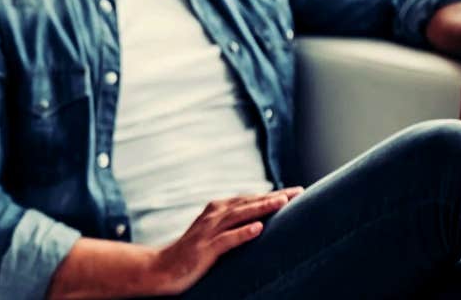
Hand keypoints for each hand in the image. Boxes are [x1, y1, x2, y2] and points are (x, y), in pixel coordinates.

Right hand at [149, 187, 302, 294]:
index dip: (272, 194)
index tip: (296, 191)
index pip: (249, 199)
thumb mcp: (213, 234)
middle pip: (248, 203)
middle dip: (273, 197)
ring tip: (281, 202)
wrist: (162, 268)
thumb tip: (259, 221)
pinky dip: (243, 232)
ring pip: (239, 215)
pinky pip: (227, 239)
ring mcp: (208, 232)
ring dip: (261, 208)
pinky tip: (259, 228)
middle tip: (298, 192)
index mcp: (217, 210)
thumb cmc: (191, 253)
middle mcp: (213, 216)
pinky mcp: (204, 249)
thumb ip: (232, 224)